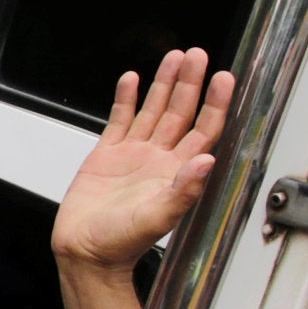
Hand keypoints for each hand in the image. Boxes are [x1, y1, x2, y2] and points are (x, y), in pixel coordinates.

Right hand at [55, 49, 234, 272]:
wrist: (85, 252)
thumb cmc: (121, 244)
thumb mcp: (156, 219)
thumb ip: (183, 192)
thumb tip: (207, 162)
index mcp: (176, 173)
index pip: (203, 130)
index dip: (215, 104)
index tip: (222, 78)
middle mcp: (158, 159)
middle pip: (180, 112)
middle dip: (190, 83)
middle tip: (198, 56)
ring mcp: (133, 155)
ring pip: (153, 110)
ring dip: (163, 84)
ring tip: (173, 57)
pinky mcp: (107, 155)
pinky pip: (119, 119)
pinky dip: (125, 98)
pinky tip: (131, 79)